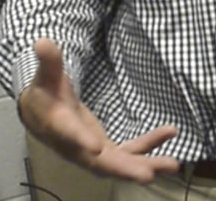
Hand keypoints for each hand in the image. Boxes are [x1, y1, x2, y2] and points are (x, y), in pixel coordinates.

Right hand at [18, 38, 179, 182]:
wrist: (42, 115)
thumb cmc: (45, 93)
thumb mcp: (46, 75)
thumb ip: (49, 60)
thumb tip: (41, 41)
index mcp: (60, 125)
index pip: (69, 135)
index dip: (81, 141)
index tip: (96, 147)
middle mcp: (77, 146)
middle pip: (100, 163)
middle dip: (124, 169)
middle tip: (149, 174)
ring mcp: (93, 151)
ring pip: (119, 163)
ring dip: (145, 164)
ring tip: (174, 164)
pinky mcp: (105, 149)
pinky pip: (129, 150)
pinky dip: (149, 144)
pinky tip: (170, 133)